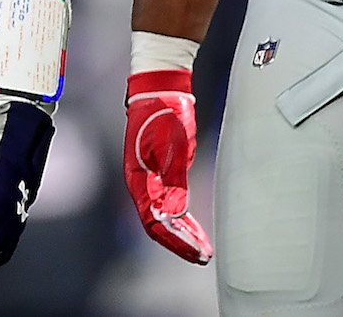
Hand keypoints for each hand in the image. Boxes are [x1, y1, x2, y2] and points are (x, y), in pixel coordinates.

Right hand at [124, 69, 212, 263]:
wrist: (160, 86)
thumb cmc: (163, 112)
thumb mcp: (173, 147)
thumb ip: (173, 180)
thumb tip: (176, 212)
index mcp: (138, 179)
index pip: (154, 222)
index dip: (174, 241)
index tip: (195, 252)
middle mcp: (142, 183)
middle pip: (159, 224)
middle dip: (180, 242)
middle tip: (203, 255)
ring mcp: (151, 177)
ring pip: (164, 215)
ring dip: (182, 233)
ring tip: (201, 247)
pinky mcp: (162, 170)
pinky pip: (170, 202)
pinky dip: (182, 217)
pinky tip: (193, 225)